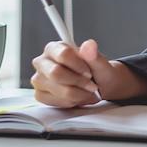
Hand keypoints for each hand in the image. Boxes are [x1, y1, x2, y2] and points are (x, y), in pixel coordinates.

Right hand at [30, 39, 146, 107]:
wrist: (103, 88)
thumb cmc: (103, 74)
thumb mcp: (104, 66)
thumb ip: (94, 55)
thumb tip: (88, 44)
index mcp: (56, 47)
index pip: (59, 52)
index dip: (76, 64)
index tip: (90, 72)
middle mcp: (43, 60)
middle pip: (54, 72)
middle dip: (77, 82)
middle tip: (92, 86)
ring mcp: (41, 78)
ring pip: (53, 88)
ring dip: (74, 94)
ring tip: (88, 93)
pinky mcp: (42, 94)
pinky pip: (52, 101)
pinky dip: (69, 102)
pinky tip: (79, 99)